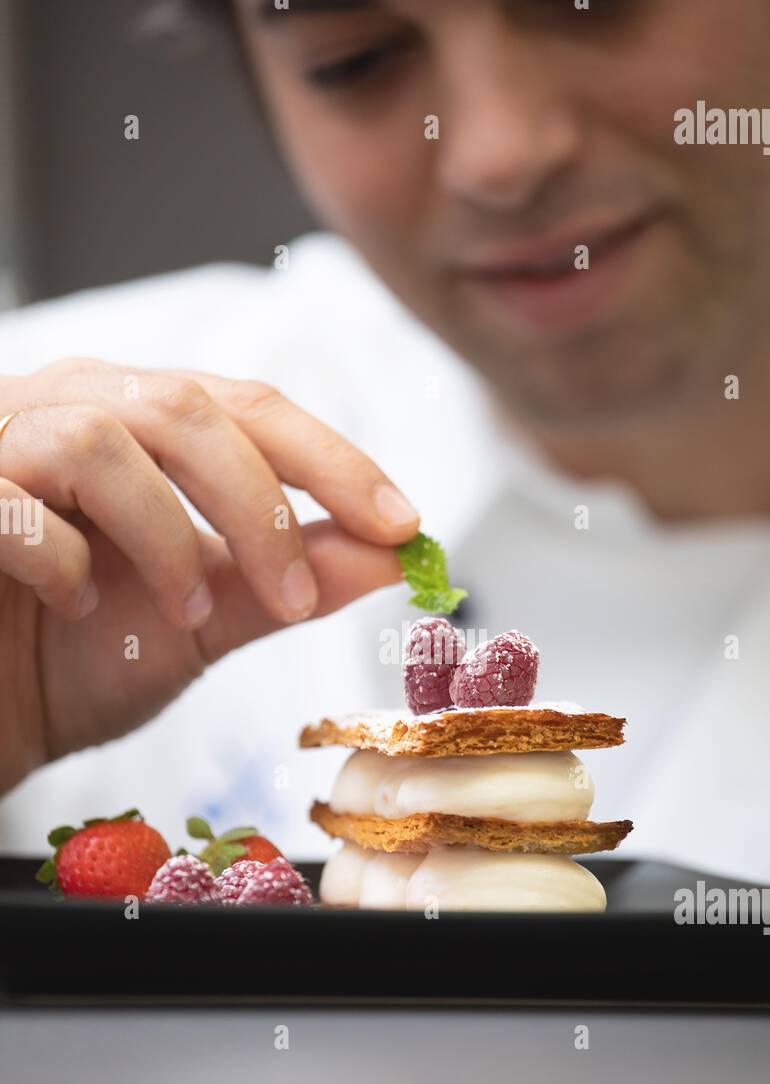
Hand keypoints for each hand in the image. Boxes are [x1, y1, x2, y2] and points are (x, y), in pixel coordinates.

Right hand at [0, 358, 418, 793]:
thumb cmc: (69, 662)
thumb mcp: (198, 624)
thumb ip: (286, 581)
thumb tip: (391, 557)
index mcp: (130, 424)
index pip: (247, 408)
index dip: (332, 460)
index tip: (403, 526)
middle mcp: (62, 411)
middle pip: (183, 407)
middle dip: (260, 504)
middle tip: (295, 595)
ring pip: (96, 440)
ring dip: (165, 536)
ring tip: (184, 613)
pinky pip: (8, 499)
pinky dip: (62, 556)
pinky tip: (75, 604)